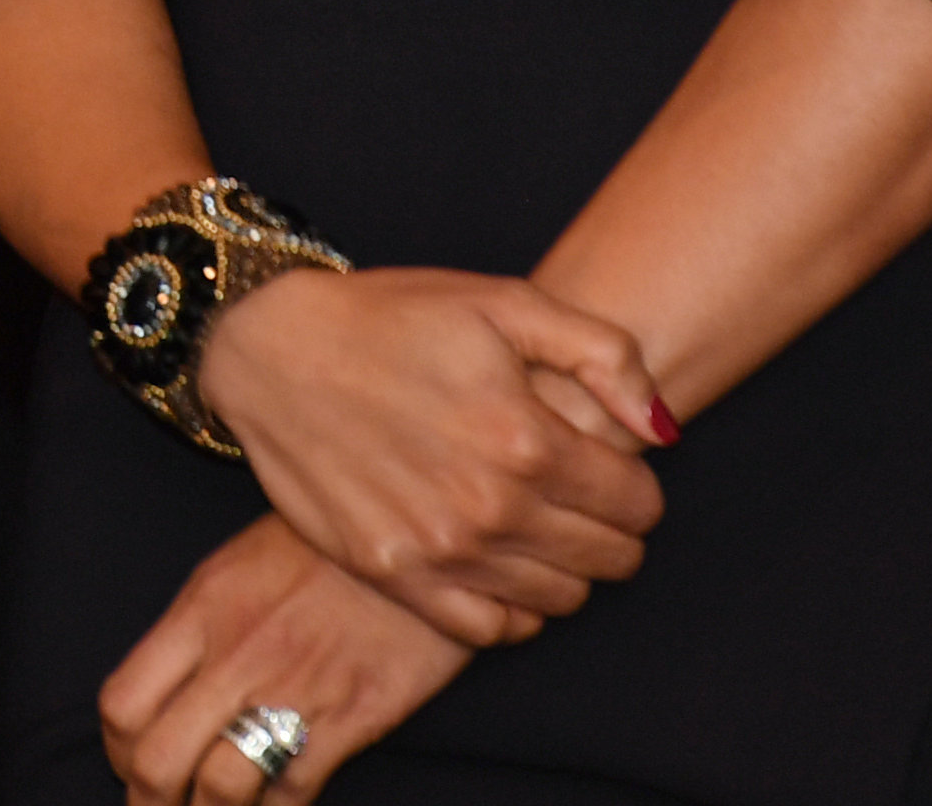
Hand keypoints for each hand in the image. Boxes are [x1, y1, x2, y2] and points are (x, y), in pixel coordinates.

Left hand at [102, 514, 471, 802]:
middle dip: (149, 803)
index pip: (123, 703)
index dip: (118, 752)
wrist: (419, 534)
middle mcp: (235, 655)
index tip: (131, 767)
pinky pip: (292, 790)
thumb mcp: (240, 565)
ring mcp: (292, 688)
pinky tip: (272, 805)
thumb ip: (199, 627)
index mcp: (201, 610)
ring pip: (219, 787)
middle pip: (157, 760)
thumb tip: (167, 690)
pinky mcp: (352, 716)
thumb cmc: (326, 547)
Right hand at [193, 264, 670, 643]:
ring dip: (567, 567)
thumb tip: (660, 432)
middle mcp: (490, 505)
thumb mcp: (505, 302)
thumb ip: (604, 356)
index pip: (638, 504)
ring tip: (537, 522)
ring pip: (560, 599)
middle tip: (577, 493)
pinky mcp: (396, 574)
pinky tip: (500, 563)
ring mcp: (441, 549)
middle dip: (610, 528)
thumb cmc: (391, 318)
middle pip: (609, 559)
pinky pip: (492, 629)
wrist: (271, 350)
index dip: (636, 484)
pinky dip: (513, 609)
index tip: (608, 463)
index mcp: (526, 436)